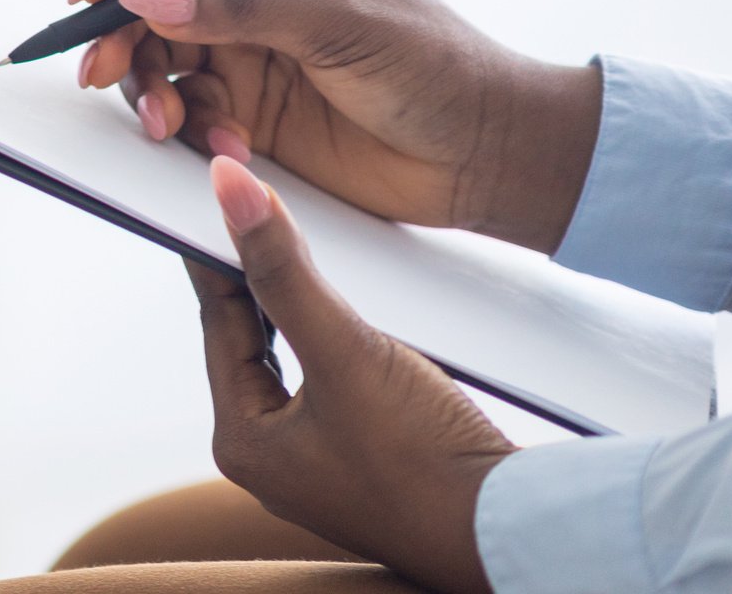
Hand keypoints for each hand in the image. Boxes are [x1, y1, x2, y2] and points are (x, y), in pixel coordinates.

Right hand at [68, 0, 599, 251]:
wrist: (486, 158)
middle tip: (99, 71)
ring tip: (166, 125)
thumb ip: (240, 11)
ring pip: (159, 59)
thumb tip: (145, 0)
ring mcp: (248, 55)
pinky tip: (227, 147)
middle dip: (119, 33)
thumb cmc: (438, 69)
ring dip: (148, 89)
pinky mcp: (247, 113)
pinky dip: (188, 130)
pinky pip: (186, 111)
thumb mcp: (340, 26)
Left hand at [190, 155, 513, 593]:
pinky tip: (360, 317)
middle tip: (260, 215)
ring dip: (302, 309)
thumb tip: (229, 195)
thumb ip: (285, 271)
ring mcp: (319, 464)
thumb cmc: (425, 463)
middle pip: (253, 342)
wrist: (515, 536)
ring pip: (296, 361)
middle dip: (260, 281)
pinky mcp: (368, 462)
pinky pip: (335, 384)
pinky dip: (340, 342)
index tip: (216, 202)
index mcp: (242, 442)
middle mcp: (272, 458)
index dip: (219, 256)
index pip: (220, 324)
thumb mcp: (346, 352)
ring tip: (305, 252)